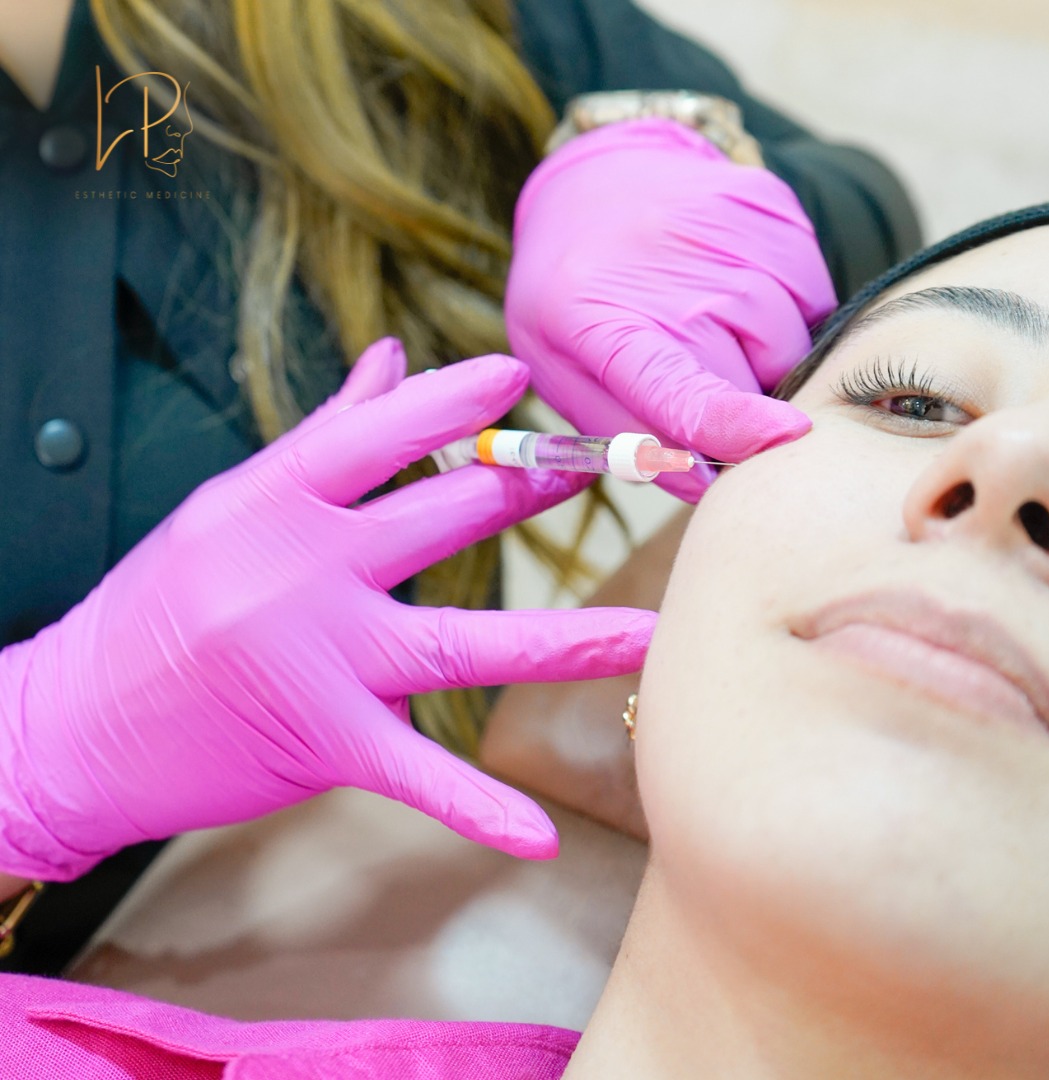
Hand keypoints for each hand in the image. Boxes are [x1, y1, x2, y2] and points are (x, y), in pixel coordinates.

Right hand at [0, 340, 655, 879]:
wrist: (74, 723)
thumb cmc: (159, 605)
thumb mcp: (233, 504)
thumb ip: (326, 437)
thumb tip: (388, 359)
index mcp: (273, 500)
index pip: (376, 435)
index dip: (449, 403)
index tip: (513, 377)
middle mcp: (301, 572)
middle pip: (442, 523)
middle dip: (524, 497)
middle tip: (593, 477)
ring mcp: (316, 662)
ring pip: (462, 644)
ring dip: (565, 640)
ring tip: (646, 632)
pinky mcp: (322, 743)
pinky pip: (415, 777)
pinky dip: (477, 809)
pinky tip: (540, 835)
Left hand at [507, 118, 837, 500]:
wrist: (599, 179)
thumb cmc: (576, 301)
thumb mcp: (567, 375)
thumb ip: (627, 436)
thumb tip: (704, 482)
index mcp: (600, 323)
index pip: (676, 386)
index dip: (730, 422)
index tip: (783, 440)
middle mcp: (669, 272)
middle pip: (754, 375)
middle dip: (743, 403)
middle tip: (701, 380)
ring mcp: (727, 231)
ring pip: (792, 341)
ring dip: (767, 361)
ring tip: (716, 333)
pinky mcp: (771, 206)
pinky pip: (813, 295)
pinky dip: (788, 315)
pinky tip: (740, 298)